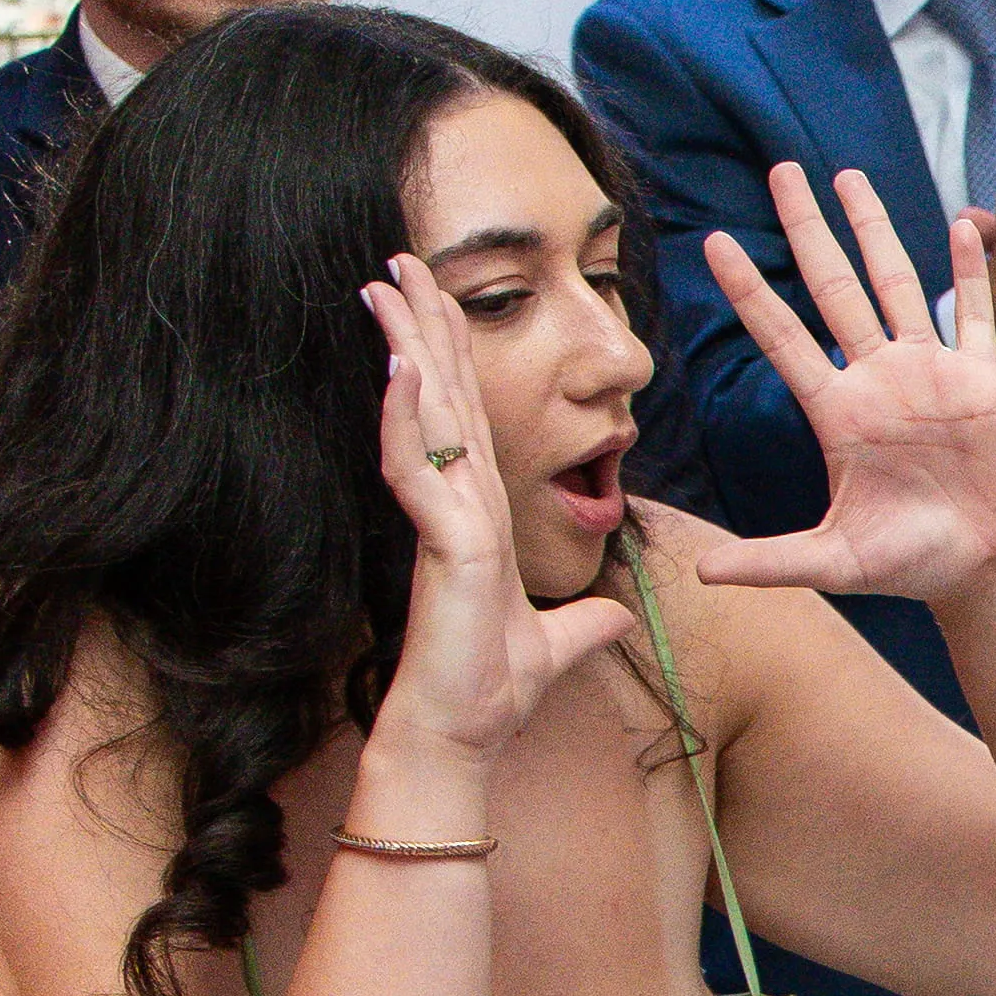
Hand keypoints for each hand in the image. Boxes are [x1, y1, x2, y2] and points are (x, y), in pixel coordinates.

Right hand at [360, 254, 639, 764]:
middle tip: (396, 262)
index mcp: (481, 515)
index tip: (436, 304)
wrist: (466, 733)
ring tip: (382, 287)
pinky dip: (408, 420)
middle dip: (420, 329)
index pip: (470, 419)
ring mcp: (445, 520)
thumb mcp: (555, 643)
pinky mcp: (444, 544)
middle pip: (438, 398)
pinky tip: (399, 370)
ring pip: (420, 417)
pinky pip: (418, 468)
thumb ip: (582, 622)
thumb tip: (612, 614)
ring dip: (403, 351)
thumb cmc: (491, 689)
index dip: (452, 359)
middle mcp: (457, 506)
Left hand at [693, 165, 995, 612]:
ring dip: (874, 229)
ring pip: (895, 282)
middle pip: (834, 286)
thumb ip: (770, 560)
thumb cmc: (908, 564)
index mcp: (836, 412)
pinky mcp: (982, 379)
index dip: (749, 289)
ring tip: (848, 177)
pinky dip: (969, 271)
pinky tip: (960, 227)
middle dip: (808, 228)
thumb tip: (702, 573)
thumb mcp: (834, 562)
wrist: (984, 568)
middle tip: (781, 171)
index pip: (782, 335)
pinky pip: (973, 313)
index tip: (712, 242)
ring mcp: (929, 372)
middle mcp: (876, 379)